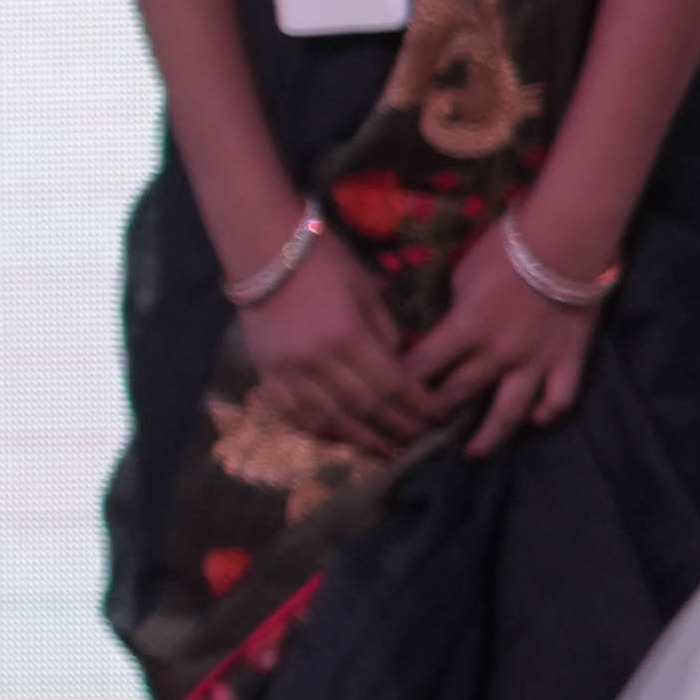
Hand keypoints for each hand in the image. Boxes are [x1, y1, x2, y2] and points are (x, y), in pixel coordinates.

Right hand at [222, 215, 440, 457]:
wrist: (263, 249)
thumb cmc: (323, 261)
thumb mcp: (366, 290)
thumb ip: (384, 333)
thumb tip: (398, 368)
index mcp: (346, 335)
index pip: (392, 383)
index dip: (417, 406)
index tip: (437, 418)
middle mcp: (316, 360)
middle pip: (365, 406)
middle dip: (397, 425)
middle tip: (421, 438)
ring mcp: (287, 369)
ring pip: (329, 417)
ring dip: (361, 438)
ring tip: (386, 450)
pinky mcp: (266, 372)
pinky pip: (293, 412)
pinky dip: (318, 428)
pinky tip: (339, 436)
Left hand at [404, 213, 603, 455]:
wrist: (566, 242)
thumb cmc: (506, 250)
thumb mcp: (463, 276)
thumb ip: (455, 311)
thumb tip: (446, 329)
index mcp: (464, 330)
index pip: (424, 367)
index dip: (403, 384)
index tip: (386, 397)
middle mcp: (497, 355)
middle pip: (459, 393)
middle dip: (435, 413)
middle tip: (419, 430)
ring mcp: (536, 362)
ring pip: (509, 411)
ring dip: (488, 435)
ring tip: (473, 453)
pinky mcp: (569, 359)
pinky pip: (561, 397)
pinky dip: (549, 412)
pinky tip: (537, 421)